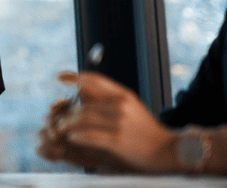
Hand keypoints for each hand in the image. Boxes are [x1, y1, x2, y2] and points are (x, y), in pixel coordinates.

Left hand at [38, 71, 176, 172]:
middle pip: (83, 103)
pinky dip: (78, 136)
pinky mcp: (118, 140)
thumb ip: (111, 98)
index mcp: (124, 95)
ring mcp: (119, 123)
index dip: (74, 76)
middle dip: (67, 112)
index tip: (60, 76)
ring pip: (83, 118)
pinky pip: (90, 136)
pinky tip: (72, 138)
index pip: (94, 79)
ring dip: (67, 124)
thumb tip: (86, 92)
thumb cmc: (147, 130)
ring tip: (61, 129)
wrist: (168, 150)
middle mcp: (121, 106)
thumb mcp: (132, 106)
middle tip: (58, 118)